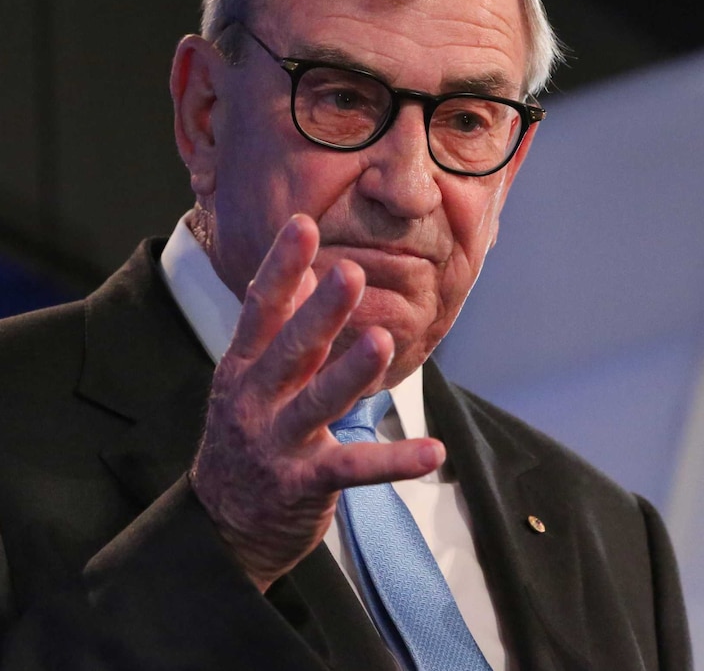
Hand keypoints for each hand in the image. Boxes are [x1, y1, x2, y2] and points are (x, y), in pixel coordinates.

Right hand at [189, 213, 444, 591]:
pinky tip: (433, 452)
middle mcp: (254, 401)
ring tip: (382, 342)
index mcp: (241, 368)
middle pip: (290, 350)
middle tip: (349, 273)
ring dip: (351, 373)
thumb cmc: (244, 438)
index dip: (281, 267)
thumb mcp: (247, 380)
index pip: (260, 309)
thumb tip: (310, 271)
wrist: (221, 528)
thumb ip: (278, 330)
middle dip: (319, 312)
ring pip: (318, 403)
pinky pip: (354, 469)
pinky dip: (395, 461)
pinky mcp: (304, 484)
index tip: (302, 224)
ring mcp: (277, 444)